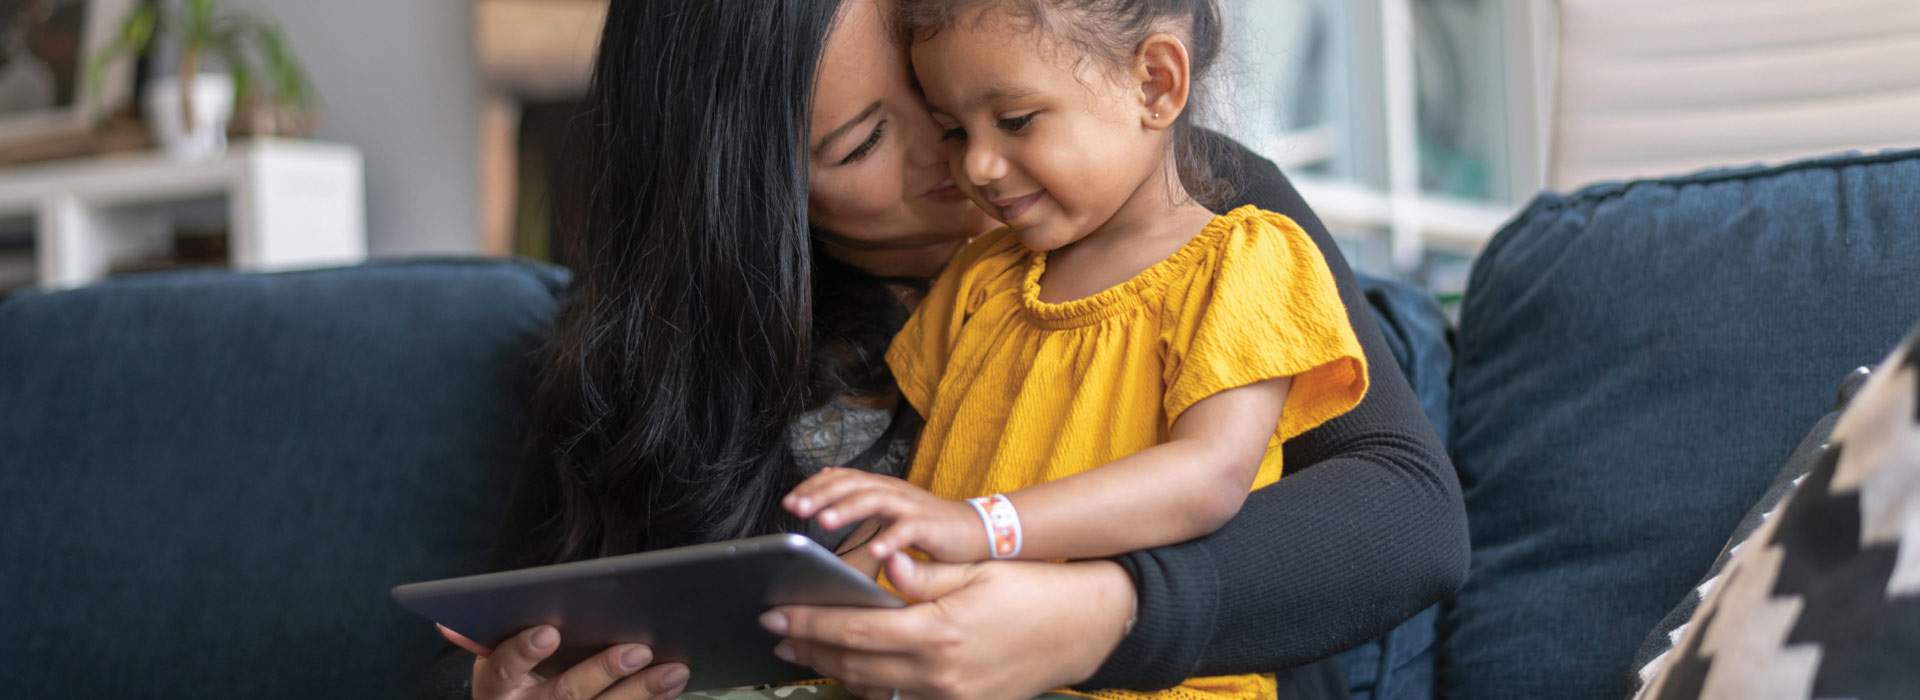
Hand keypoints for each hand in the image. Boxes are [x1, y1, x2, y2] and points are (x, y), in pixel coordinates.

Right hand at [439, 624, 691, 699]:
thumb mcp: (505, 653)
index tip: (549, 632)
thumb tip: (580, 593)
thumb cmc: (515, 672)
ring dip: (642, 691)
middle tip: (638, 651)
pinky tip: (672, 686)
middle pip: (565, 693)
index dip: (524, 651)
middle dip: (603, 671)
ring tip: (674, 670)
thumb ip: (528, 628)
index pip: (505, 668)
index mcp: (495, 685)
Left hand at [759, 553, 1136, 699]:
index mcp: (938, 633)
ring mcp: (950, 698)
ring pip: (872, 690)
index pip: (854, 629)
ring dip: (834, 670)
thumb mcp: (977, 571)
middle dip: (810, 647)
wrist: (1085, 630)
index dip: (809, 622)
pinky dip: (870, 686)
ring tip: (806, 649)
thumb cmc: (1033, 592)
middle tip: (777, 632)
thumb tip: (880, 561)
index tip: (777, 613)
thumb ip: (923, 575)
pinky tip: (854, 669)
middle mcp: (939, 674)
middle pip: (854, 665)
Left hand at [785, 467, 986, 560]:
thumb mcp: (892, 511)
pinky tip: (874, 552)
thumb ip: (864, 501)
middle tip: (796, 509)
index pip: (842, 476)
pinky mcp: (931, 526)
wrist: (980, 532)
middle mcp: (894, 491)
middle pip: (852, 483)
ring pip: (874, 499)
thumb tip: (825, 495)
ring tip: (824, 523)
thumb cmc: (933, 528)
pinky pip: (908, 529)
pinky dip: (890, 539)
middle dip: (821, 495)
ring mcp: (912, 507)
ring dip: (847, 509)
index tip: (789, 501)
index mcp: (882, 488)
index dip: (813, 486)